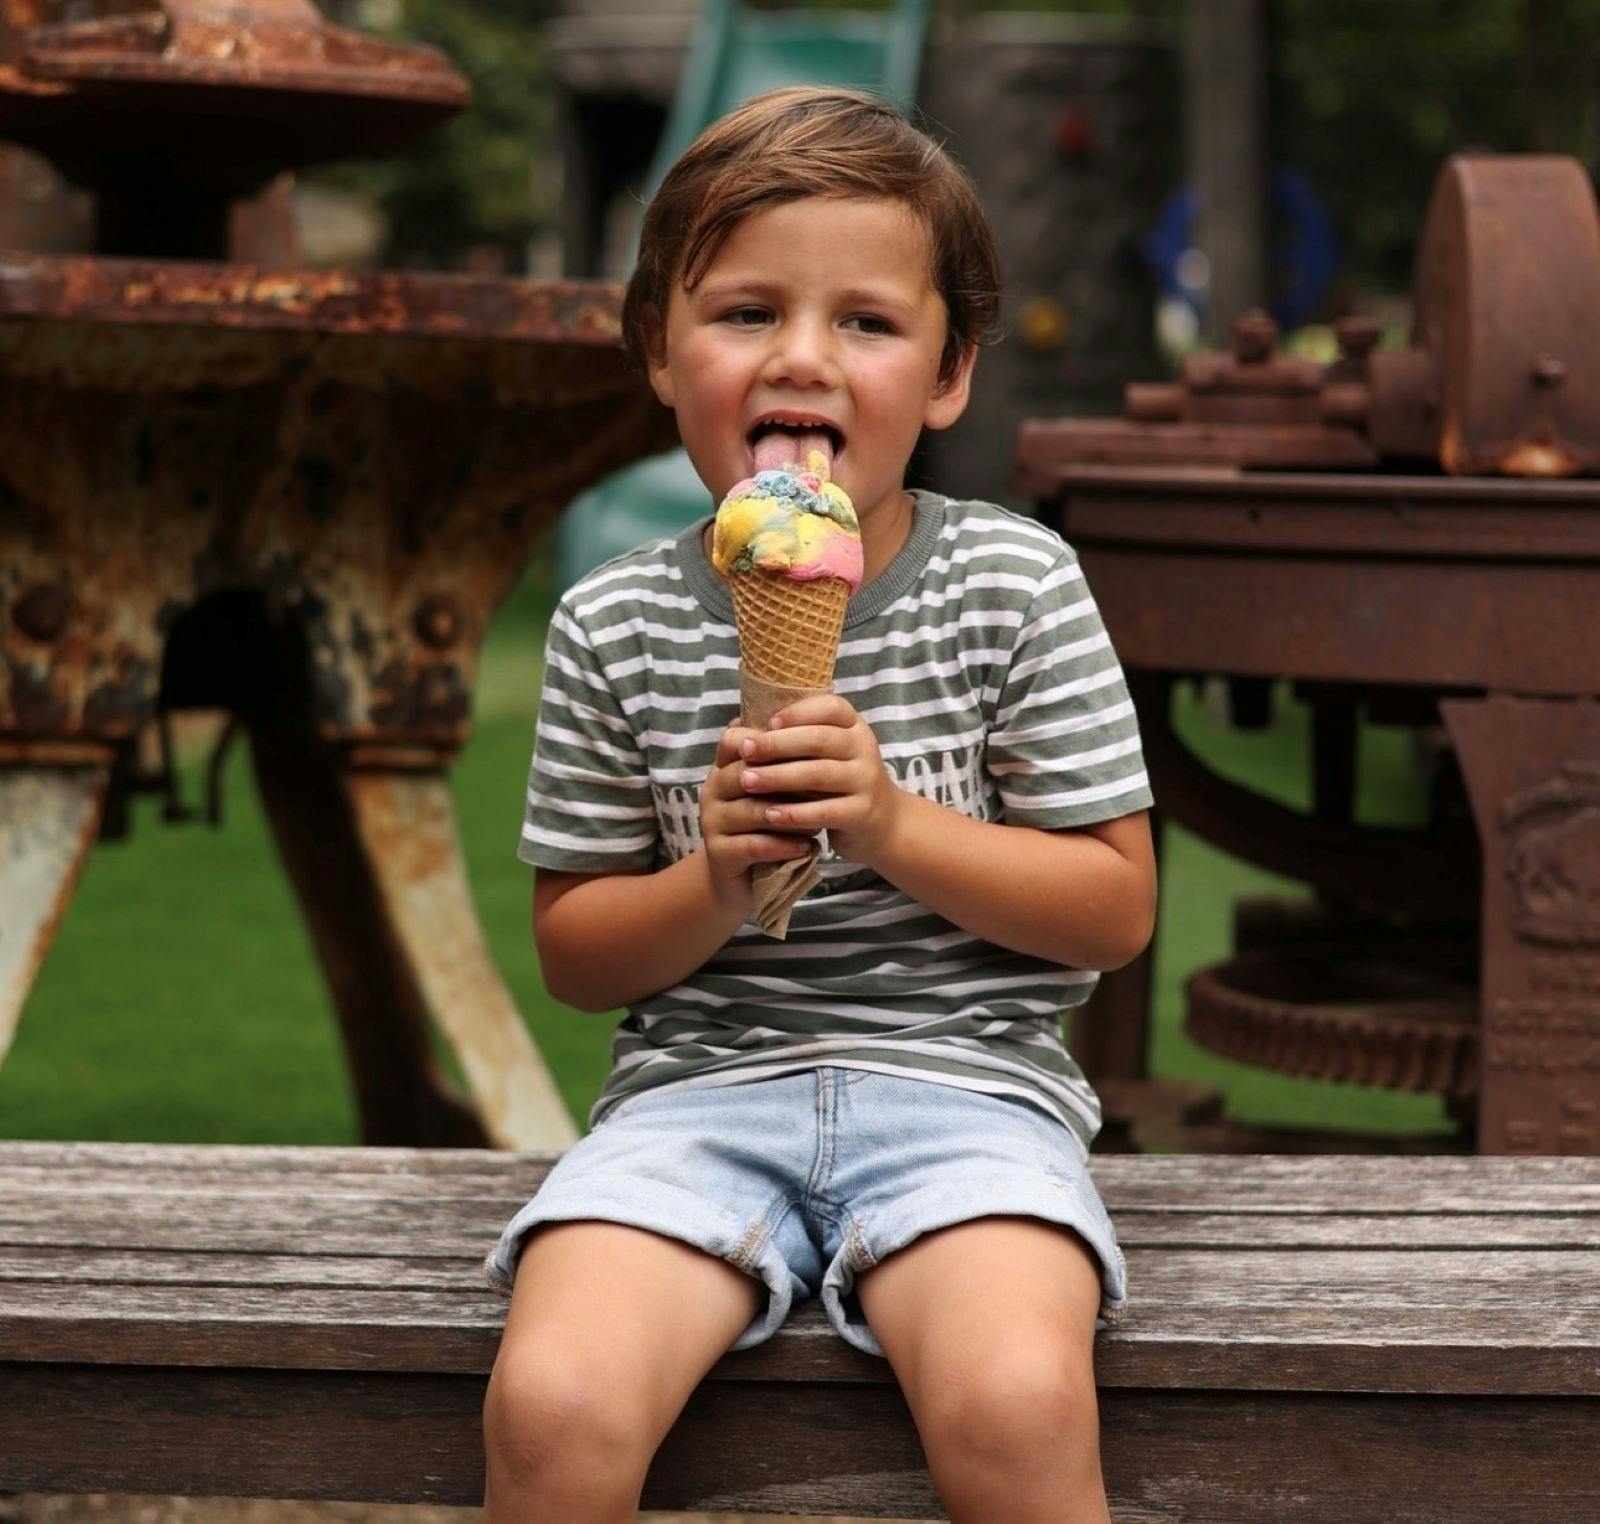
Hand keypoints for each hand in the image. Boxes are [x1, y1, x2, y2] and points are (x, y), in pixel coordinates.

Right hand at [700, 715, 817, 912]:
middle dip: (786, 779)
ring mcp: (711, 822)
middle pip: (745, 773)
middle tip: (823, 786)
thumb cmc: (765, 825)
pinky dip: (782, 845)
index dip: (770, 742)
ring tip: (819, 820)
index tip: (809, 750)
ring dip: (788, 815)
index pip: (736, 740)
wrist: (742, 878)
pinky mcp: (718, 855)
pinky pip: (752, 846)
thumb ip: (783, 760)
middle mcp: (712, 790)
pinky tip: (806, 847)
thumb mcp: (773, 790)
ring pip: (750, 810)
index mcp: (724, 767)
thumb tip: (815, 720)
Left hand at [733, 694, 903, 867]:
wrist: (883, 823)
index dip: (798, 712)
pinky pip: (825, 811)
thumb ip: (796, 737)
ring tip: (747, 781)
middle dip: (776, 744)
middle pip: (819, 739)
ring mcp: (866, 781)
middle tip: (744, 751)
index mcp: (854, 727)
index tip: (767, 722)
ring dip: (778, 777)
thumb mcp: (828, 753)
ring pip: (818, 774)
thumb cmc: (840, 781)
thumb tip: (738, 725)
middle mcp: (864, 748)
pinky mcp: (862, 812)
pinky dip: (794, 814)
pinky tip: (770, 815)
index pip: (831, 707)